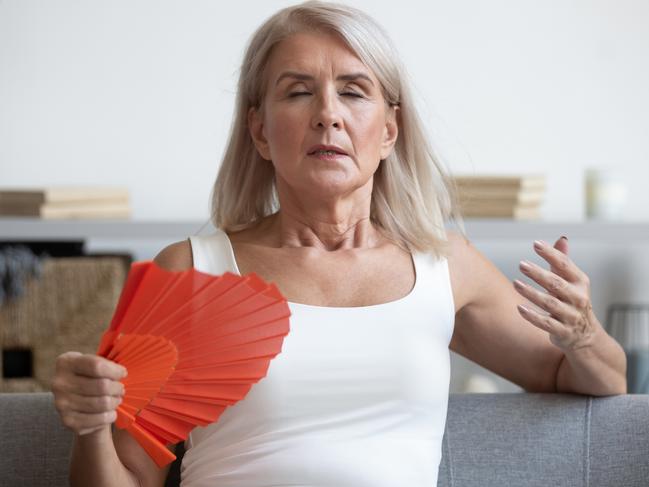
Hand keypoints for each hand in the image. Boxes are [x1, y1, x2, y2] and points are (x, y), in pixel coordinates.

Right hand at [52, 351, 126, 435]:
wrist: (78, 403)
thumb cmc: (92, 378)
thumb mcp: (95, 363)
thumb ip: (108, 358)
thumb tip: (125, 354)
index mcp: (65, 362)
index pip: (96, 366)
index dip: (115, 370)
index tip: (123, 373)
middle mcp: (59, 383)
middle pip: (102, 386)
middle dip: (118, 387)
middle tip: (121, 389)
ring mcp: (61, 403)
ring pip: (102, 403)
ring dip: (115, 401)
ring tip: (116, 399)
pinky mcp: (68, 421)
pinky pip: (99, 419)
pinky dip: (110, 416)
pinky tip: (110, 412)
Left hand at [513, 236, 598, 352]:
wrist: (585, 335)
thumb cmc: (572, 301)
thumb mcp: (572, 282)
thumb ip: (563, 262)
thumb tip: (561, 239)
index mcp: (580, 282)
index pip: (565, 265)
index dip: (551, 254)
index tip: (536, 244)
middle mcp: (578, 298)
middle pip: (556, 284)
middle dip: (538, 273)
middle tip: (522, 264)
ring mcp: (571, 316)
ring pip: (549, 303)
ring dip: (531, 293)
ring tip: (515, 283)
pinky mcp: (563, 331)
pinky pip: (546, 324)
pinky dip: (533, 316)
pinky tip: (519, 307)